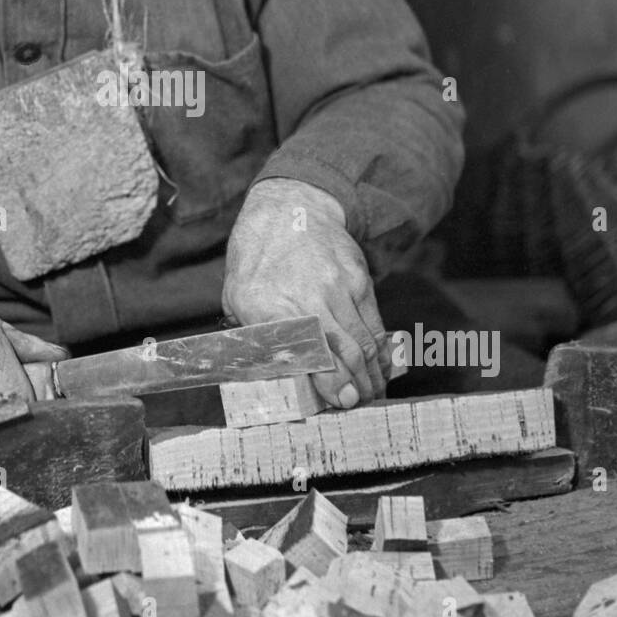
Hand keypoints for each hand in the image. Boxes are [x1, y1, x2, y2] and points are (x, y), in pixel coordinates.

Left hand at [222, 178, 388, 408]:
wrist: (289, 209)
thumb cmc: (256, 260)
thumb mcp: (236, 297)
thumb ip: (251, 336)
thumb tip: (266, 380)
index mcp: (268, 307)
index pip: (304, 352)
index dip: (328, 381)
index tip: (341, 402)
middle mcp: (307, 298)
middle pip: (342, 351)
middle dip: (355, 386)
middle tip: (358, 407)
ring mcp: (337, 287)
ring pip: (364, 342)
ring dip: (372, 375)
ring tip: (371, 395)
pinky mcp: (359, 279)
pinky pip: (374, 324)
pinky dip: (380, 352)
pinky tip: (379, 369)